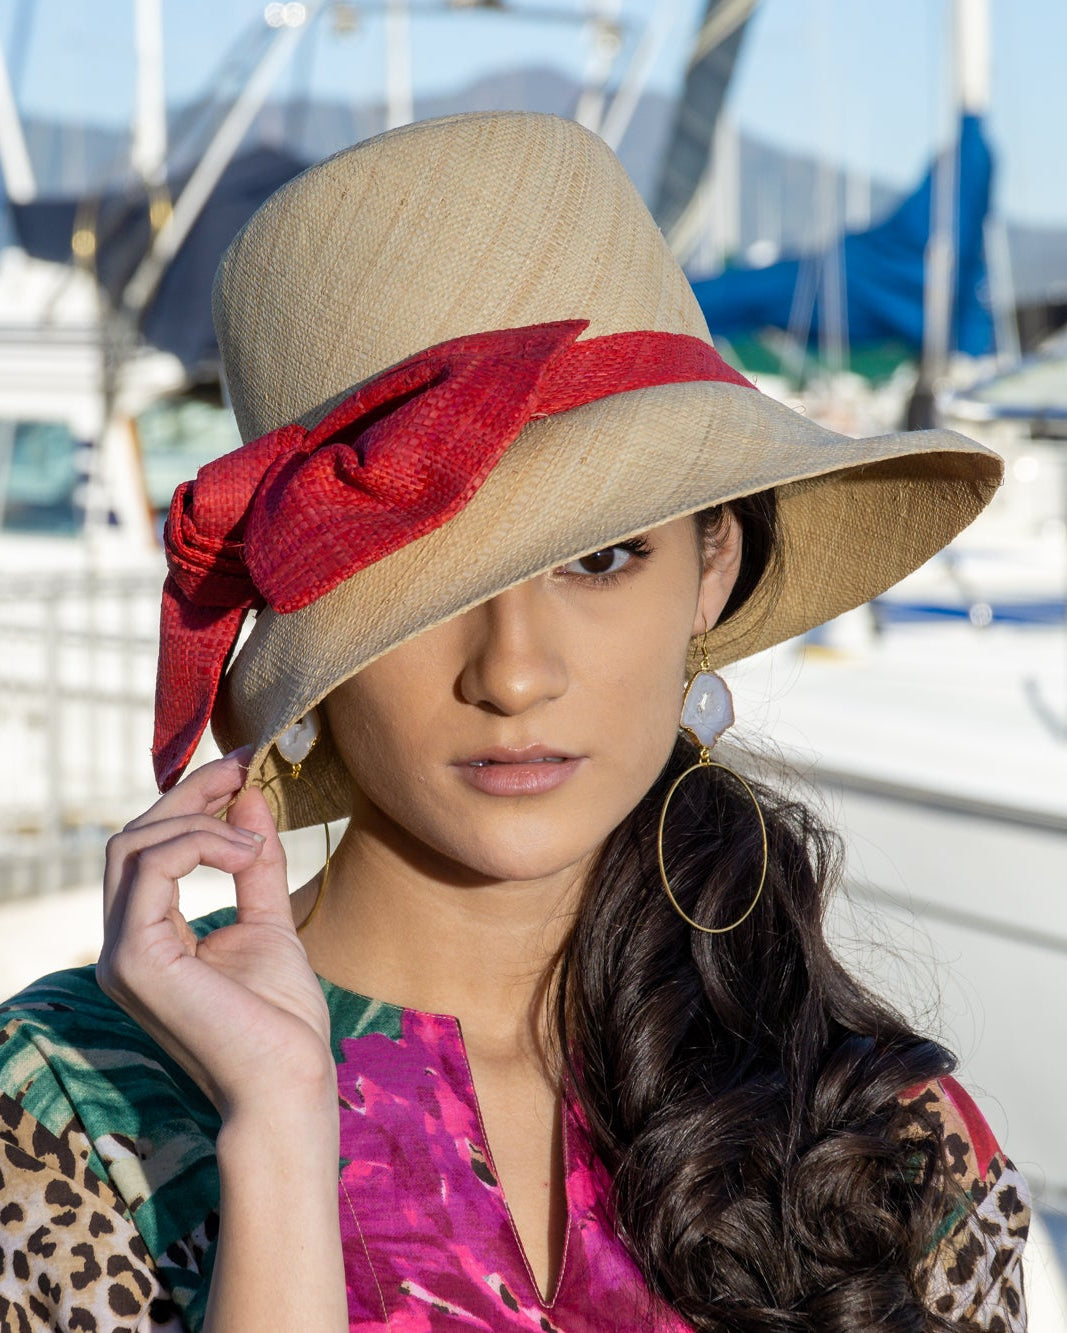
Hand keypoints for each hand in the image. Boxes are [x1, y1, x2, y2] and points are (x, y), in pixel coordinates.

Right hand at [97, 751, 335, 1120]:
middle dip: (190, 794)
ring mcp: (122, 954)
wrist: (288, 1085)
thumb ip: (254, 866)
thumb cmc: (281, 1022)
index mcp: (148, 938)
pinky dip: (201, 843)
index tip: (244, 768)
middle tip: (246, 769)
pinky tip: (247, 853)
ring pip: (137, 845)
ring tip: (256, 840)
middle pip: (134, 837)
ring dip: (201, 820)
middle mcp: (122, 944)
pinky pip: (152, 868)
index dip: (191, 799)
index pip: (148, 849)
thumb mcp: (269, 923)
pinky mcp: (136, 959)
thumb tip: (250, 800)